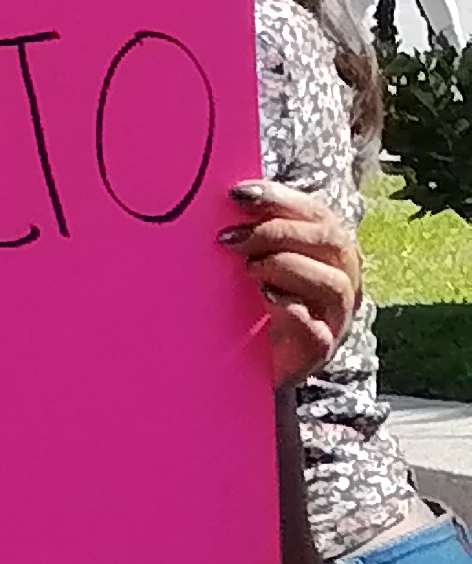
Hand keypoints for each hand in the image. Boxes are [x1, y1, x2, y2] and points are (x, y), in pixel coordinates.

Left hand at [226, 180, 356, 388]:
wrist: (249, 369)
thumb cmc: (250, 310)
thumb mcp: (250, 268)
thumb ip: (248, 239)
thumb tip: (223, 203)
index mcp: (327, 252)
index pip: (317, 215)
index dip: (282, 198)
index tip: (238, 194)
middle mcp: (340, 280)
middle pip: (330, 241)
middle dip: (279, 231)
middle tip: (230, 237)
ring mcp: (334, 317)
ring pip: (332, 283)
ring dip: (288, 267)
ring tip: (248, 268)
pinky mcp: (318, 351)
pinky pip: (317, 330)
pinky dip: (294, 311)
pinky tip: (267, 299)